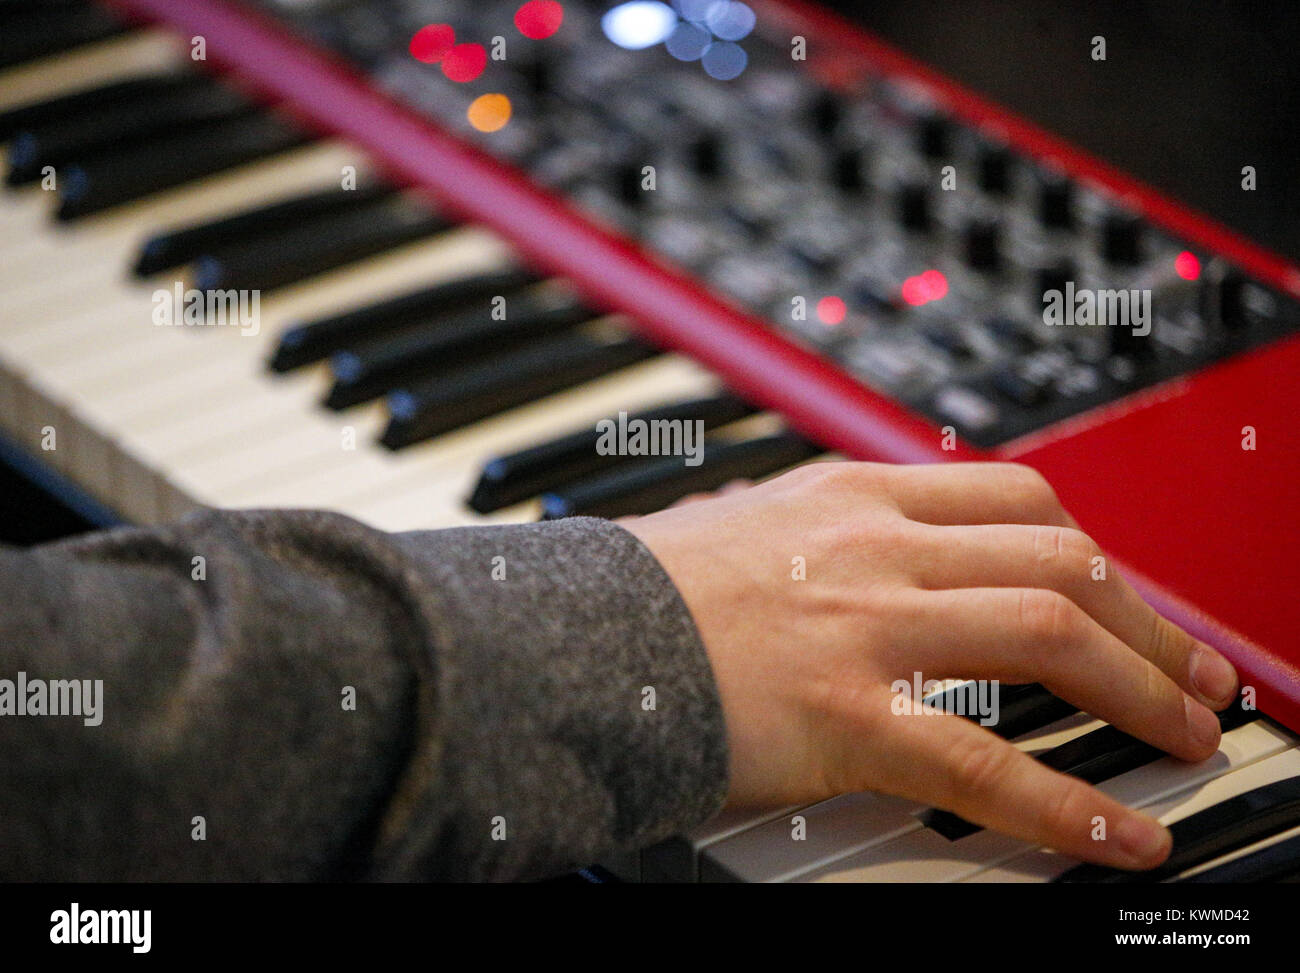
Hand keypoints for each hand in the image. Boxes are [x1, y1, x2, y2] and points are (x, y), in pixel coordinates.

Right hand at [622, 461, 1238, 870]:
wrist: (573, 634)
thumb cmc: (646, 588)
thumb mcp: (744, 520)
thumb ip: (815, 525)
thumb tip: (855, 539)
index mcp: (852, 498)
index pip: (1014, 500)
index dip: (1094, 550)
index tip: (1124, 591)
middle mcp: (875, 548)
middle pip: (1060, 561)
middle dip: (1152, 622)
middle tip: (1199, 672)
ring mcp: (868, 627)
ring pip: (1050, 637)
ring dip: (1141, 689)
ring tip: (1186, 736)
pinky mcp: (847, 716)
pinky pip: (985, 762)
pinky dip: (1068, 805)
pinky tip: (1119, 835)